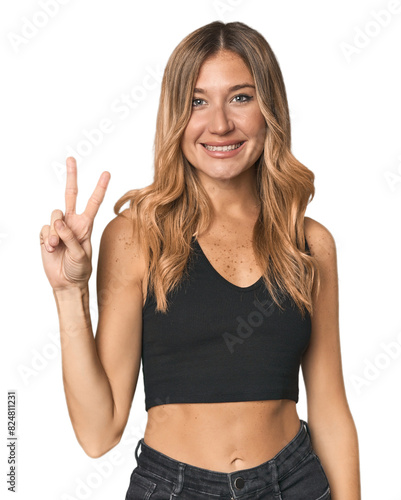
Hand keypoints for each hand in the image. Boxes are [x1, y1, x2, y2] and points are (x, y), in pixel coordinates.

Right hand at [40, 157, 110, 290]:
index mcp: (86, 225)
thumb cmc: (79, 270)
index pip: (94, 202)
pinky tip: (51, 248)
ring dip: (55, 231)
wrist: (66, 282)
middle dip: (72, 176)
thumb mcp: (80, 255)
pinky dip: (47, 238)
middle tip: (71, 159)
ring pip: (54, 214)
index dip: (100, 188)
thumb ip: (70, 237)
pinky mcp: (46, 234)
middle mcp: (73, 222)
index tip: (106, 173)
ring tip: (57, 246)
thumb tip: (59, 221)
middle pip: (71, 194)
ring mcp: (59, 227)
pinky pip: (45, 227)